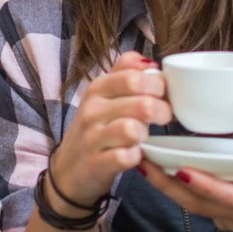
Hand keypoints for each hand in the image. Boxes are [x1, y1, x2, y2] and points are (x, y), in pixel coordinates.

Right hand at [49, 52, 173, 206]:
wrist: (68, 169)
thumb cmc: (95, 128)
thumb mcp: (103, 96)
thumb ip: (125, 73)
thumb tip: (151, 62)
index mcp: (98, 88)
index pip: (134, 76)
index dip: (158, 85)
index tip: (164, 95)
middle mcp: (93, 110)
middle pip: (141, 103)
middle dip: (162, 110)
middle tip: (163, 117)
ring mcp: (93, 137)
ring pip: (133, 129)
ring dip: (146, 134)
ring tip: (144, 137)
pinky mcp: (96, 163)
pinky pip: (127, 157)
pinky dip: (137, 157)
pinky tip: (135, 154)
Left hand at [140, 91, 232, 231]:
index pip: (228, 196)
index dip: (203, 184)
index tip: (180, 168)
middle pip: (198, 204)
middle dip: (167, 184)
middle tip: (143, 159)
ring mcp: (230, 221)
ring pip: (191, 207)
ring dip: (165, 187)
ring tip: (142, 161)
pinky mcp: (222, 220)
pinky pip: (195, 207)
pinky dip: (176, 190)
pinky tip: (158, 171)